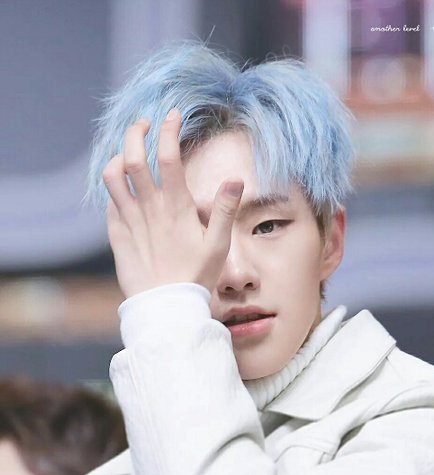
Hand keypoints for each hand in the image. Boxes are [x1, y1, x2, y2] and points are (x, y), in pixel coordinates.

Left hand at [102, 110, 243, 297]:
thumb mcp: (218, 246)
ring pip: (111, 177)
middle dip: (135, 132)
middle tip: (144, 123)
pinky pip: (109, 204)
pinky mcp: (118, 237)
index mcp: (176, 208)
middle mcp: (149, 209)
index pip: (167, 156)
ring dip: (116, 156)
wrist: (166, 309)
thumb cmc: (196, 278)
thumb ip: (223, 210)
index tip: (173, 116)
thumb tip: (235, 180)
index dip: (169, 130)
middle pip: (131, 157)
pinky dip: (114, 190)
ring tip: (127, 151)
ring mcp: (129, 222)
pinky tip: (124, 190)